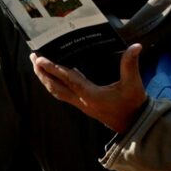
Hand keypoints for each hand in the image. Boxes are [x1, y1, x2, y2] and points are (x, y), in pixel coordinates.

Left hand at [31, 44, 148, 133]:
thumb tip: (136, 46)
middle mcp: (82, 100)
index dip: (53, 69)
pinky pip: (63, 94)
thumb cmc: (132, 104)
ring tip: (38, 66)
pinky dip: (55, 83)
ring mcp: (81, 104)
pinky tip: (54, 76)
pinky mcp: (83, 105)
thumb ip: (131, 64)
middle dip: (42, 73)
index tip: (41, 60)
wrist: (133, 124)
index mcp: (91, 95)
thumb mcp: (133, 84)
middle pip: (55, 87)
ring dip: (46, 79)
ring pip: (57, 92)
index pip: (68, 79)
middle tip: (34, 57)